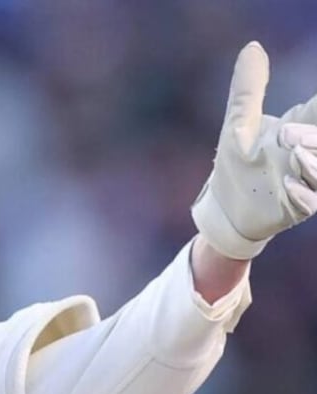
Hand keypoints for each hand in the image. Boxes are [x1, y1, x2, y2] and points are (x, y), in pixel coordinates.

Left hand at [192, 41, 316, 259]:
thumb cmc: (237, 164)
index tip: (315, 105)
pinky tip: (288, 186)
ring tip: (295, 154)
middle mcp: (311, 153)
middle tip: (288, 134)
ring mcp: (307, 181)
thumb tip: (253, 47)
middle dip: (313, 137)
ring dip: (313, 164)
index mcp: (303, 127)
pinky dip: (304, 194)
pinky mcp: (298, 207)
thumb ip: (249, 89)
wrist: (224, 210)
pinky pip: (311, 201)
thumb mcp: (238, 124)